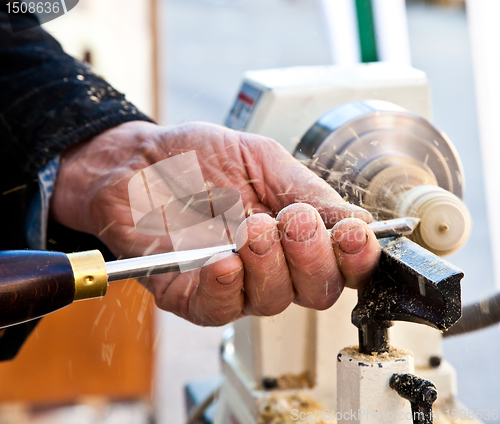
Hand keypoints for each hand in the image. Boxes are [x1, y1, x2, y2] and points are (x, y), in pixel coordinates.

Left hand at [51, 121, 380, 325]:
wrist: (138, 160)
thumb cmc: (197, 158)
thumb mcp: (261, 159)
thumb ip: (307, 190)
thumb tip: (357, 220)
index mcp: (293, 233)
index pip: (341, 263)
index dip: (355, 257)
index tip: (352, 235)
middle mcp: (269, 264)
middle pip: (316, 291)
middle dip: (312, 257)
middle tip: (293, 219)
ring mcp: (232, 282)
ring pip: (273, 300)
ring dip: (269, 264)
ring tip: (251, 227)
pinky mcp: (190, 294)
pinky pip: (219, 309)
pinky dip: (226, 286)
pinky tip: (222, 261)